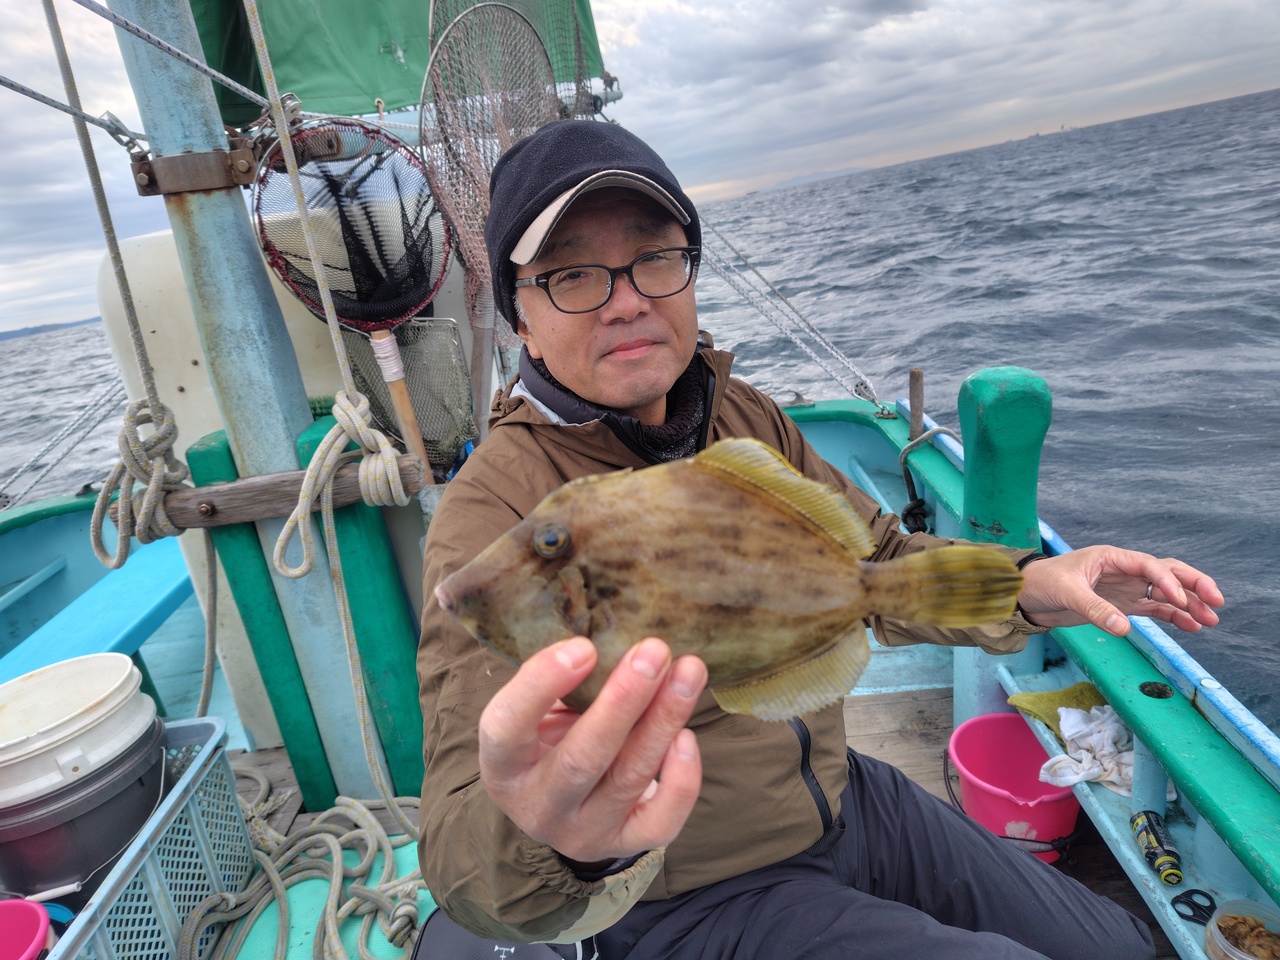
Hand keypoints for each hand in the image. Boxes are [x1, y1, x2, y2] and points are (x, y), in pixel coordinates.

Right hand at [478, 636, 707, 866]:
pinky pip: (661, 822)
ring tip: (689, 671)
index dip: (541, 685)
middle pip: (581, 758)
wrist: (565, 806)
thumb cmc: (552, 739)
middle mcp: (538, 805)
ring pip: (628, 778)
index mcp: (503, 765)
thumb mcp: (538, 712)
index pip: (507, 728)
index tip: (584, 646)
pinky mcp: (624, 844)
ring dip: (663, 720)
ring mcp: (582, 832)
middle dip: (623, 700)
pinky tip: (688, 736)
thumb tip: (609, 630)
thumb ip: (561, 681)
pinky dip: (681, 780)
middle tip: (655, 651)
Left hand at [1016, 545, 1223, 635]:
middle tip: (1216, 601)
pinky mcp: (1122, 605)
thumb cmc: (1043, 583)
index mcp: (1111, 558)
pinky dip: (1173, 617)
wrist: (1026, 595)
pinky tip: (1191, 627)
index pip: (1149, 565)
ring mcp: (1125, 588)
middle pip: (1167, 572)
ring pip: (1165, 592)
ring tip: (1211, 620)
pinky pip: (1154, 609)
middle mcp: (1124, 570)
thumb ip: (1095, 610)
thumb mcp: (1066, 594)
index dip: (1168, 581)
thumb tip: (1124, 628)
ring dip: (1188, 604)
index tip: (1181, 601)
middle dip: (1193, 585)